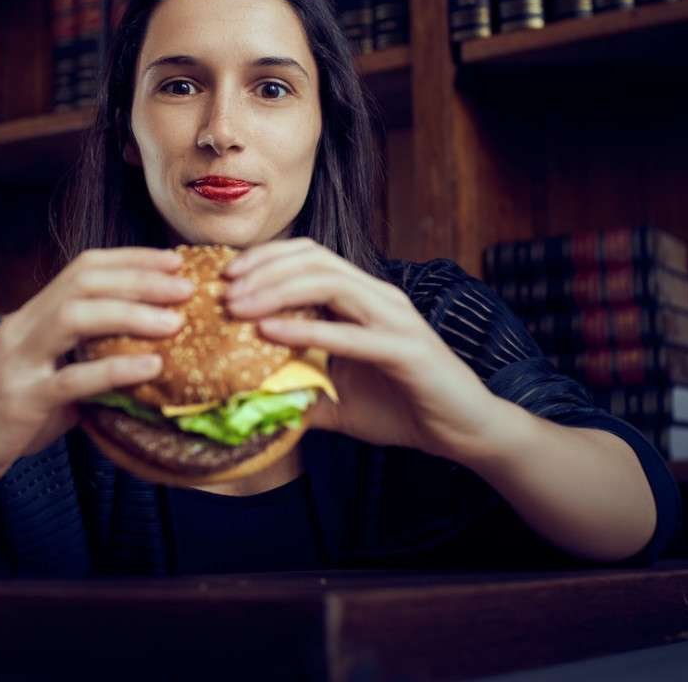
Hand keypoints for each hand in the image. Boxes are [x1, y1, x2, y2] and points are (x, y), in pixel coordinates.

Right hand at [0, 247, 192, 489]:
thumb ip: (85, 361)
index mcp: (32, 316)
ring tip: (175, 322)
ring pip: (74, 317)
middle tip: (186, 287)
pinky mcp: (20, 400)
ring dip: (130, 313)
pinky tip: (150, 367)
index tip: (172, 261)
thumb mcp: (46, 374)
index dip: (130, 259)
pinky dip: (115, 369)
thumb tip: (147, 359)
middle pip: (83, 283)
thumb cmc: (5, 412)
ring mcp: (19, 362)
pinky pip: (71, 379)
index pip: (82, 268)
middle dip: (139, 279)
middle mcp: (23, 328)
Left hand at [224, 238, 505, 462]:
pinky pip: (349, 332)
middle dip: (263, 270)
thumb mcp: (337, 397)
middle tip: (223, 292)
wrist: (464, 431)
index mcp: (362, 297)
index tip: (225, 278)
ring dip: (277, 291)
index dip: (266, 258)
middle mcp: (378, 296)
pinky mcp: (406, 349)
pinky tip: (270, 332)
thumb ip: (298, 387)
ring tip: (238, 308)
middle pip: (313, 260)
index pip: (309, 257)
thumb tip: (247, 397)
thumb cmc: (402, 407)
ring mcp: (394, 318)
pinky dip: (306, 328)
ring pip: (329, 282)